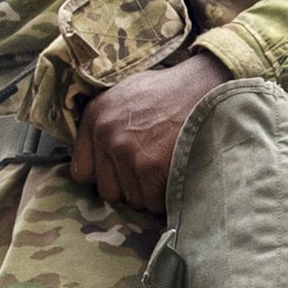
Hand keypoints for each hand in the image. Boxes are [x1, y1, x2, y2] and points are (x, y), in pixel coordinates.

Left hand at [71, 52, 230, 214]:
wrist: (206, 86)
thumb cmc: (170, 92)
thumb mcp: (127, 94)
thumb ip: (106, 122)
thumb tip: (97, 157)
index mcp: (95, 115)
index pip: (82, 173)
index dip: (106, 176)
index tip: (123, 172)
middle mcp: (105, 133)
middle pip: (109, 192)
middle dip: (130, 187)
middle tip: (151, 171)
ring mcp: (126, 150)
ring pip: (133, 200)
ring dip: (151, 192)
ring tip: (167, 168)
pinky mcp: (150, 166)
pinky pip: (153, 202)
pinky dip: (167, 197)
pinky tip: (176, 175)